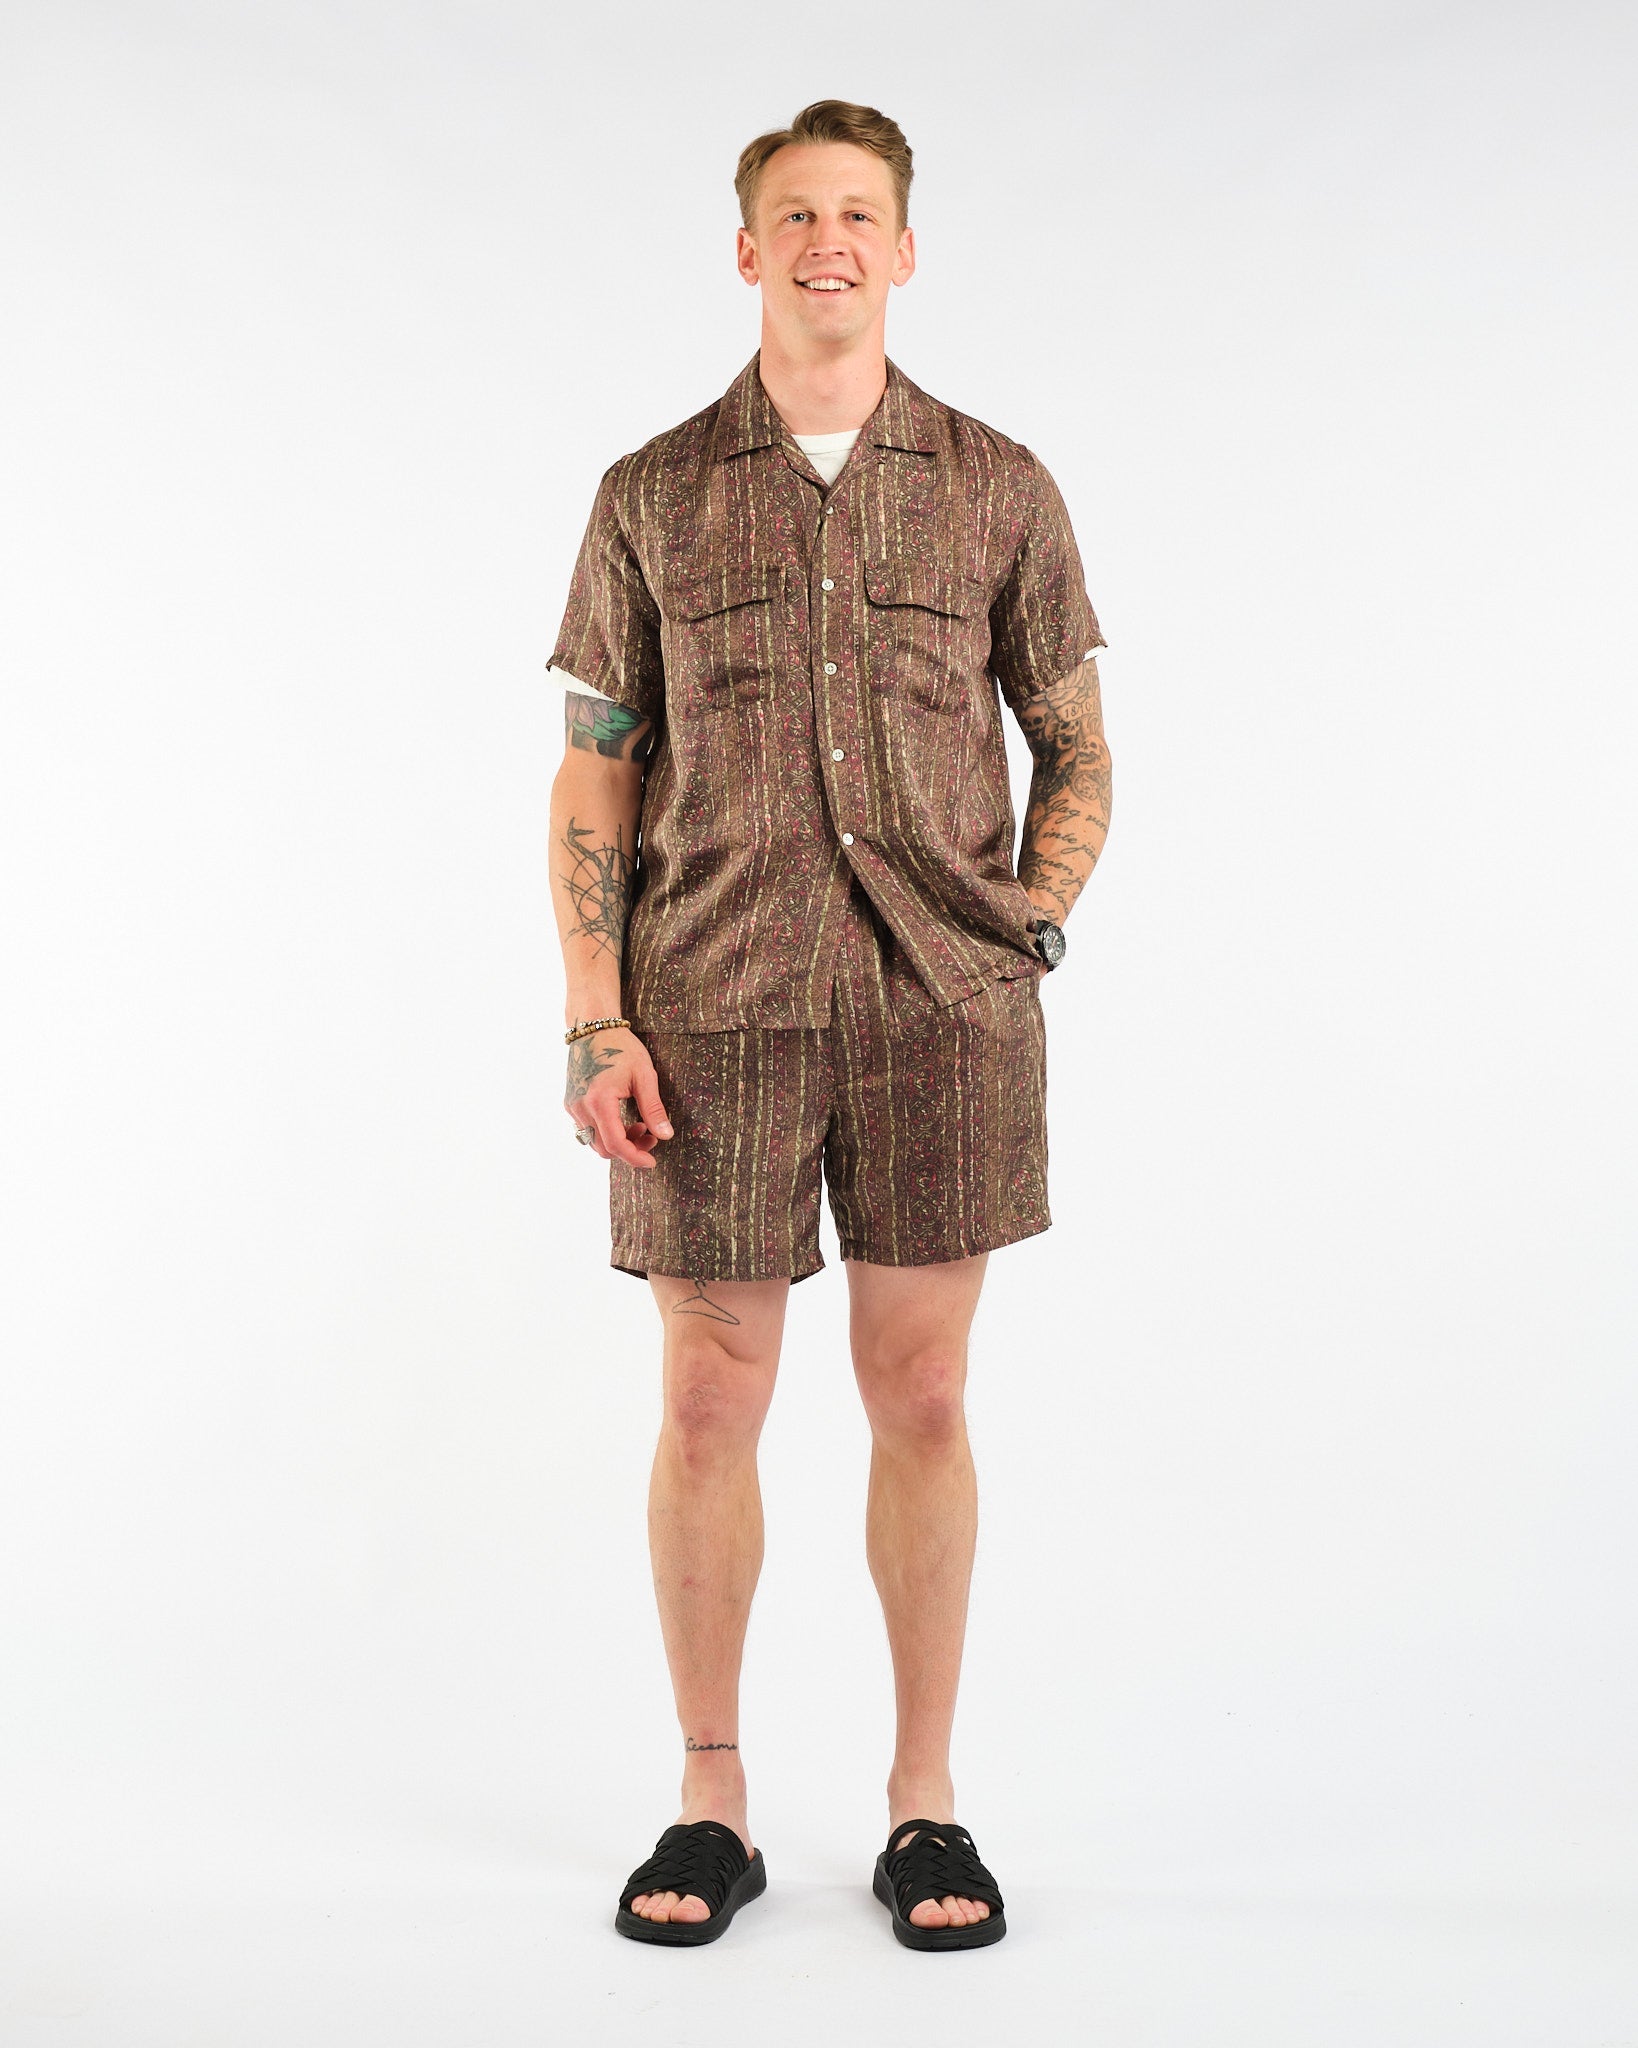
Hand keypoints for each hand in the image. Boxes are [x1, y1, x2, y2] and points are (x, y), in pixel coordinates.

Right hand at [565, 1028, 673, 1168]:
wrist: (593, 1028)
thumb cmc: (621, 1047)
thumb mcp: (644, 1076)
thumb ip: (653, 1108)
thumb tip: (665, 1135)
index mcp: (600, 1101)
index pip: (615, 1144)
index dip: (635, 1157)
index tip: (651, 1161)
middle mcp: (580, 1107)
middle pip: (604, 1148)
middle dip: (629, 1150)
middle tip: (650, 1137)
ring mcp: (573, 1106)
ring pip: (595, 1141)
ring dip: (618, 1141)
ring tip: (639, 1125)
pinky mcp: (570, 1103)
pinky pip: (587, 1129)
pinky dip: (606, 1132)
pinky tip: (622, 1118)